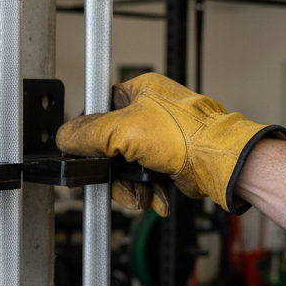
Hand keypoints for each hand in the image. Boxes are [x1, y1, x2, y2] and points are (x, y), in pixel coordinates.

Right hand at [54, 73, 285, 214]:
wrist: (221, 164)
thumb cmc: (188, 136)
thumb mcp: (124, 131)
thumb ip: (88, 133)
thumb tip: (64, 137)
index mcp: (138, 91)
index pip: (97, 111)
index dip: (91, 136)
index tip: (86, 155)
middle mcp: (149, 111)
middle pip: (109, 145)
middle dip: (115, 171)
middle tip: (120, 179)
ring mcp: (159, 137)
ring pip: (124, 166)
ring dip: (131, 186)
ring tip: (143, 191)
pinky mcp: (168, 159)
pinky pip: (142, 178)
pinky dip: (147, 190)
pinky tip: (155, 194)